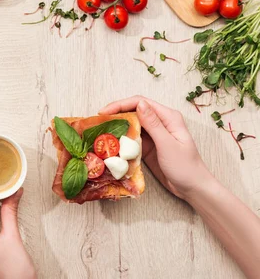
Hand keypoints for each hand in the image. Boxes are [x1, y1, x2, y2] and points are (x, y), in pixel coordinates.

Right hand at [100, 96, 214, 199]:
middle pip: (134, 111)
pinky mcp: (148, 146)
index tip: (104, 112)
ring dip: (117, 126)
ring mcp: (154, 134)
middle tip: (98, 121)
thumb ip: (153, 124)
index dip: (120, 104)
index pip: (140, 103)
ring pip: (131, 124)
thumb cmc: (185, 167)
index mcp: (168, 117)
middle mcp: (160, 122)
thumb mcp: (168, 144)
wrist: (193, 188)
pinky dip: (121, 139)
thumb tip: (140, 104)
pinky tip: (111, 142)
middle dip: (116, 114)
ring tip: (101, 130)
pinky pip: (132, 138)